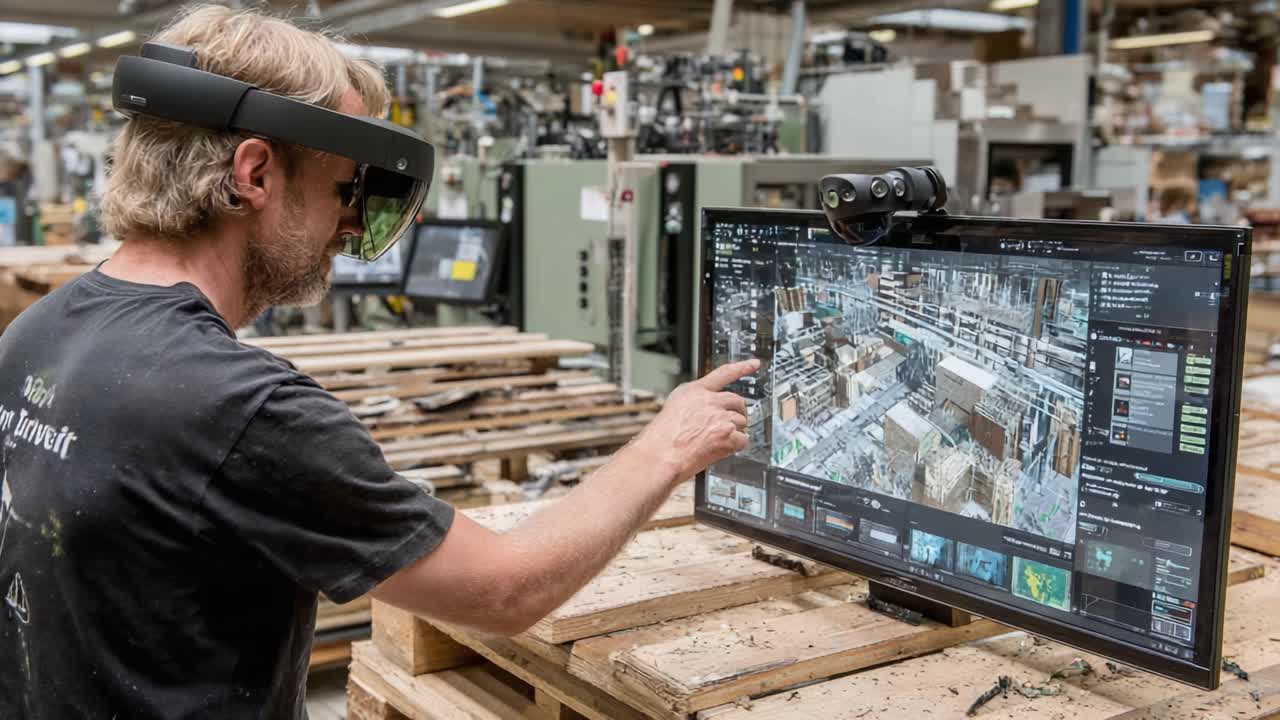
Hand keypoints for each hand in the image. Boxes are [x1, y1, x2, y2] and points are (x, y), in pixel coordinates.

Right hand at [628, 359, 760, 484]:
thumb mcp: (674, 408)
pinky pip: (743, 440)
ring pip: (741, 421)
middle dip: (738, 412)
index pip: (723, 373)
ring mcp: (720, 417)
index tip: (754, 364)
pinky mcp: (727, 435)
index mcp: (694, 391)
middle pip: (737, 401)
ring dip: (735, 431)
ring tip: (718, 441)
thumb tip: (709, 408)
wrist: (659, 455)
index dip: (741, 367)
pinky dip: (736, 446)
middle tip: (731, 423)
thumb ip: (694, 403)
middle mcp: (709, 400)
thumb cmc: (661, 439)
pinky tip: (723, 449)